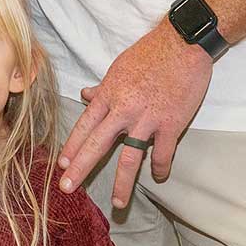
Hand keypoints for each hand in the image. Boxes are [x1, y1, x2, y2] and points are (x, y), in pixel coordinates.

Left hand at [58, 22, 212, 208]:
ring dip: (122, 183)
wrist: (183, 43)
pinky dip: (161, 167)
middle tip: (68, 187)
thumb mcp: (119, 67)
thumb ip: (104, 87)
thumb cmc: (150, 52)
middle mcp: (124, 110)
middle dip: (81, 168)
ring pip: (130, 157)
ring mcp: (148, 119)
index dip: (72, 147)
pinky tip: (159, 177)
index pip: (84, 126)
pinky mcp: (172, 124)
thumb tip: (86, 95)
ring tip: (117, 202)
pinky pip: (163, 153)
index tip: (62, 164)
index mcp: (110, 95)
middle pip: (97, 144)